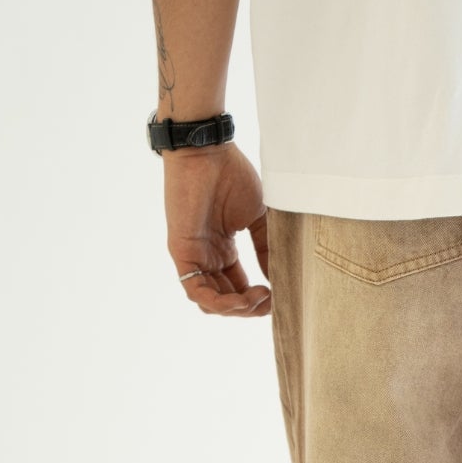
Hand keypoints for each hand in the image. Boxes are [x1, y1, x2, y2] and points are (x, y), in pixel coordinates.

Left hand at [163, 142, 270, 316]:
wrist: (206, 153)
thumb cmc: (231, 176)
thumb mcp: (257, 218)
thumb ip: (266, 249)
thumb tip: (278, 279)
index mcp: (223, 249)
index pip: (238, 287)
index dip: (257, 299)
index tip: (279, 296)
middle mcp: (207, 256)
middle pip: (225, 299)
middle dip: (249, 308)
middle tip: (270, 301)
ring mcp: (193, 256)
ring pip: (209, 302)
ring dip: (236, 309)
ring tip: (258, 299)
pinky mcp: (182, 253)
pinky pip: (195, 291)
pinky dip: (219, 302)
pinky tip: (242, 299)